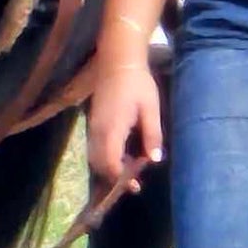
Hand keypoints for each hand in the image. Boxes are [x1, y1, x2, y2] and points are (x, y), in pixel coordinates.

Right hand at [87, 60, 163, 186]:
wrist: (118, 61)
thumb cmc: (138, 84)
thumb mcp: (151, 109)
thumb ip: (152, 135)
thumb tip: (154, 160)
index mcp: (113, 128)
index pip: (110, 162)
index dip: (121, 177)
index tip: (135, 186)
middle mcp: (98, 130)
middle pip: (99, 163)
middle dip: (113, 177)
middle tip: (134, 183)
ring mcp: (93, 125)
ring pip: (94, 156)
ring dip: (109, 167)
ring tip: (129, 171)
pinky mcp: (93, 122)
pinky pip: (95, 147)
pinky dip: (105, 157)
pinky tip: (122, 155)